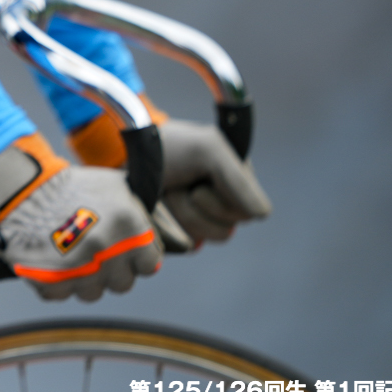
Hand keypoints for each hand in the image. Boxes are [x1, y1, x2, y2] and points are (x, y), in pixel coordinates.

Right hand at [0, 136, 159, 302]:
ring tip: (69, 254)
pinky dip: (55, 282)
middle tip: (93, 251)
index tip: (121, 249)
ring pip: (92, 293)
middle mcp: (110, 253)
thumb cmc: (71, 185)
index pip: (149, 264)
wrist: (21, 188)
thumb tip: (170, 238)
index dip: (135, 257)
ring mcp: (81, 271)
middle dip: (110, 270)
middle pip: (123, 284)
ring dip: (83, 279)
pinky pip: (61, 295)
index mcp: (131, 229)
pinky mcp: (52, 283)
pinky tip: (50, 259)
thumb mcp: (114, 186)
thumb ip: (141, 214)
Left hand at [157, 119, 271, 245]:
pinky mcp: (177, 233)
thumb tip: (261, 214)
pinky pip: (179, 244)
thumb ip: (238, 180)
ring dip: (178, 211)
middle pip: (225, 230)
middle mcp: (223, 204)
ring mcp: (200, 220)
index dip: (224, 199)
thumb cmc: (170, 147)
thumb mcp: (208, 150)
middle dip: (195, 204)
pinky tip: (157, 205)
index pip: (251, 212)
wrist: (130, 153)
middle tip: (180, 183)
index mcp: (239, 183)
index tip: (204, 177)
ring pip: (201, 238)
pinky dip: (164, 223)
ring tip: (166, 190)